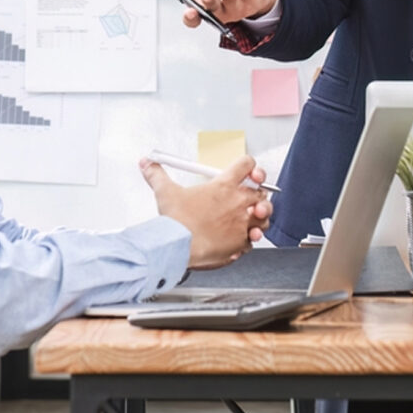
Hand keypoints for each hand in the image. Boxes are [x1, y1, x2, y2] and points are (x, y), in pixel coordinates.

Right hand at [141, 154, 272, 268]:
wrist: (177, 247)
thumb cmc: (175, 222)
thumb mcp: (165, 193)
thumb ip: (157, 176)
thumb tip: (148, 164)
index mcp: (223, 186)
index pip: (247, 165)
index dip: (250, 166)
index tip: (248, 171)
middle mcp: (236, 202)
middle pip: (260, 191)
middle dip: (258, 194)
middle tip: (250, 198)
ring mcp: (240, 223)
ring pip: (264, 216)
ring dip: (260, 217)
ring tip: (252, 219)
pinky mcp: (240, 242)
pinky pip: (253, 240)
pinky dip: (249, 239)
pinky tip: (242, 239)